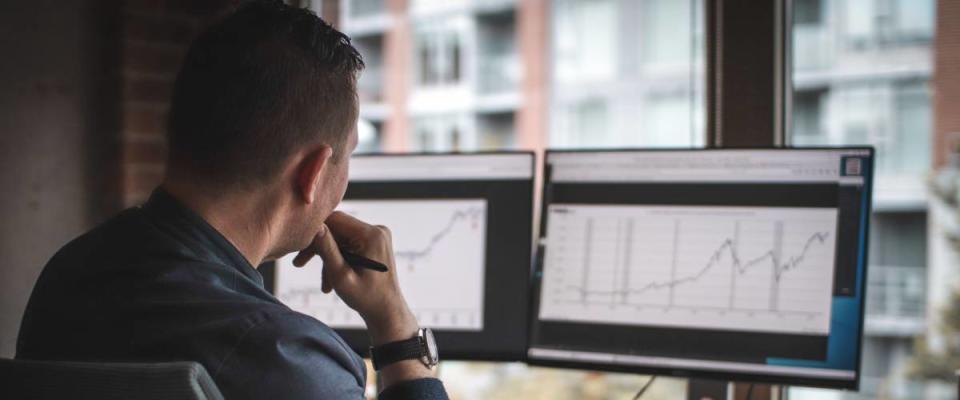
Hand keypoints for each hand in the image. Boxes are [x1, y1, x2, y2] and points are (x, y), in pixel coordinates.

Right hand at [293, 211, 417, 344]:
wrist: (386, 312)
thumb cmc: (365, 298)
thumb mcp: (341, 275)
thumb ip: (327, 250)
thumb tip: (314, 227)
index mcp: (371, 235)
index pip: (335, 219)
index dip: (314, 230)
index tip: (298, 246)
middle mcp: (377, 230)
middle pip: (337, 228)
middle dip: (319, 247)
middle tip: (298, 263)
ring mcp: (377, 235)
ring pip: (340, 238)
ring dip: (328, 258)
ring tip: (324, 284)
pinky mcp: (374, 242)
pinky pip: (349, 244)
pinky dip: (338, 259)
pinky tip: (332, 282)